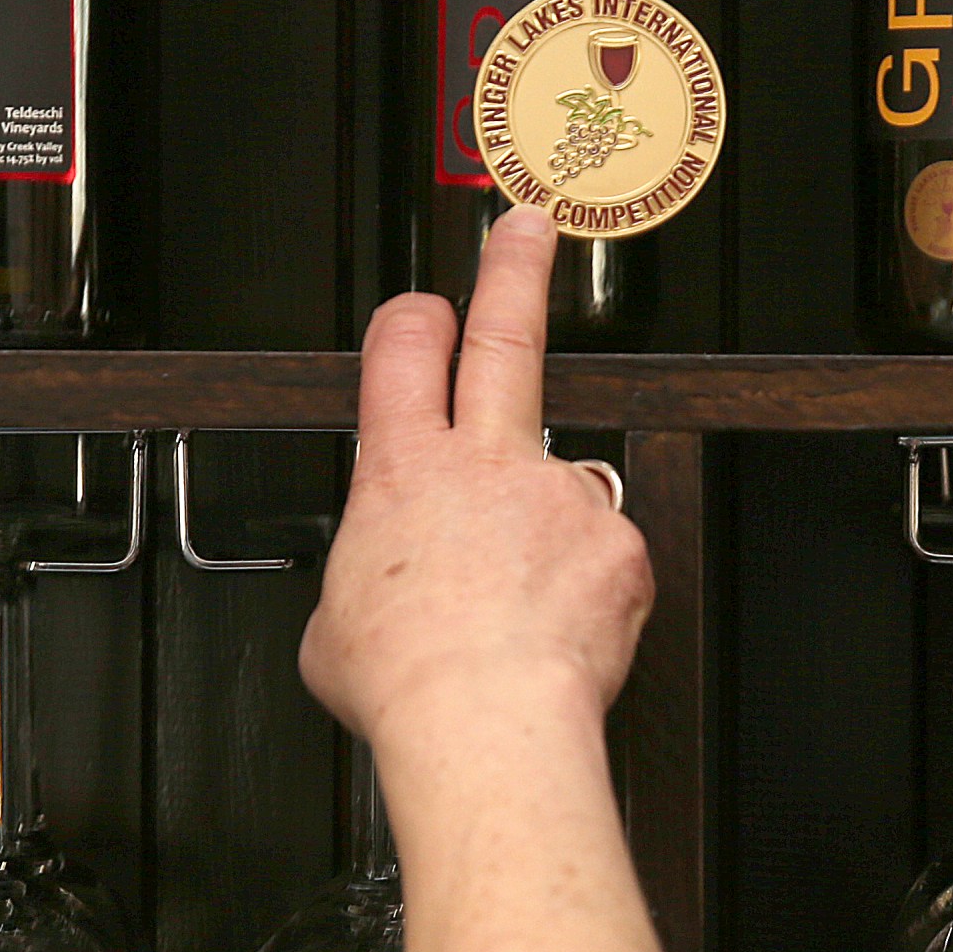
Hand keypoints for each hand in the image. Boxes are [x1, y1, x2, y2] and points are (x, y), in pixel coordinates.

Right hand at [300, 207, 652, 759]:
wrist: (485, 722)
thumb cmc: (409, 681)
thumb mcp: (335, 623)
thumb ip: (367, 576)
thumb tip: (379, 590)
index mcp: (404, 472)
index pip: (401, 355)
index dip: (414, 319)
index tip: (427, 306)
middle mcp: (488, 466)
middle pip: (505, 339)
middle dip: (514, 272)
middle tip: (529, 229)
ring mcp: (559, 497)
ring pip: (560, 486)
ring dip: (545, 533)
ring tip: (521, 604)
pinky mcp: (618, 543)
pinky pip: (603, 559)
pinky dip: (584, 594)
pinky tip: (558, 633)